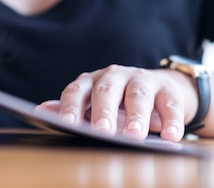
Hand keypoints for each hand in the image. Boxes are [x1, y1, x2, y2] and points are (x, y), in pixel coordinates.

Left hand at [37, 65, 198, 141]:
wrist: (161, 89)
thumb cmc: (120, 102)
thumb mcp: (94, 105)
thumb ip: (73, 108)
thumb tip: (41, 111)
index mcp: (92, 82)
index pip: (77, 91)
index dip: (72, 107)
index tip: (67, 124)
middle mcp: (114, 76)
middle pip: (106, 90)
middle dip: (103, 110)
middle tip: (102, 131)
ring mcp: (142, 80)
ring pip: (138, 94)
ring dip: (136, 115)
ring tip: (135, 135)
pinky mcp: (168, 90)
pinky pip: (170, 104)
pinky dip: (172, 121)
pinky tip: (171, 137)